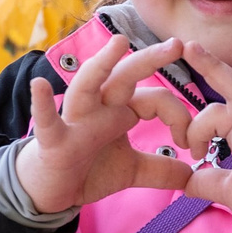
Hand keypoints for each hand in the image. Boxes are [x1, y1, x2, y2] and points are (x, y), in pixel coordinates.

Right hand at [14, 35, 194, 212]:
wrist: (52, 190)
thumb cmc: (90, 169)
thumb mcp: (132, 170)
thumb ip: (161, 169)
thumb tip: (192, 176)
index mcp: (120, 110)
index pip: (157, 100)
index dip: (179, 118)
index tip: (192, 145)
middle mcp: (99, 107)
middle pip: (126, 76)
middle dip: (151, 59)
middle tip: (178, 44)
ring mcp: (75, 120)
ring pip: (88, 85)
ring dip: (102, 64)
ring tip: (119, 41)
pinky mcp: (53, 139)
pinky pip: (47, 120)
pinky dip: (42, 103)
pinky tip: (39, 84)